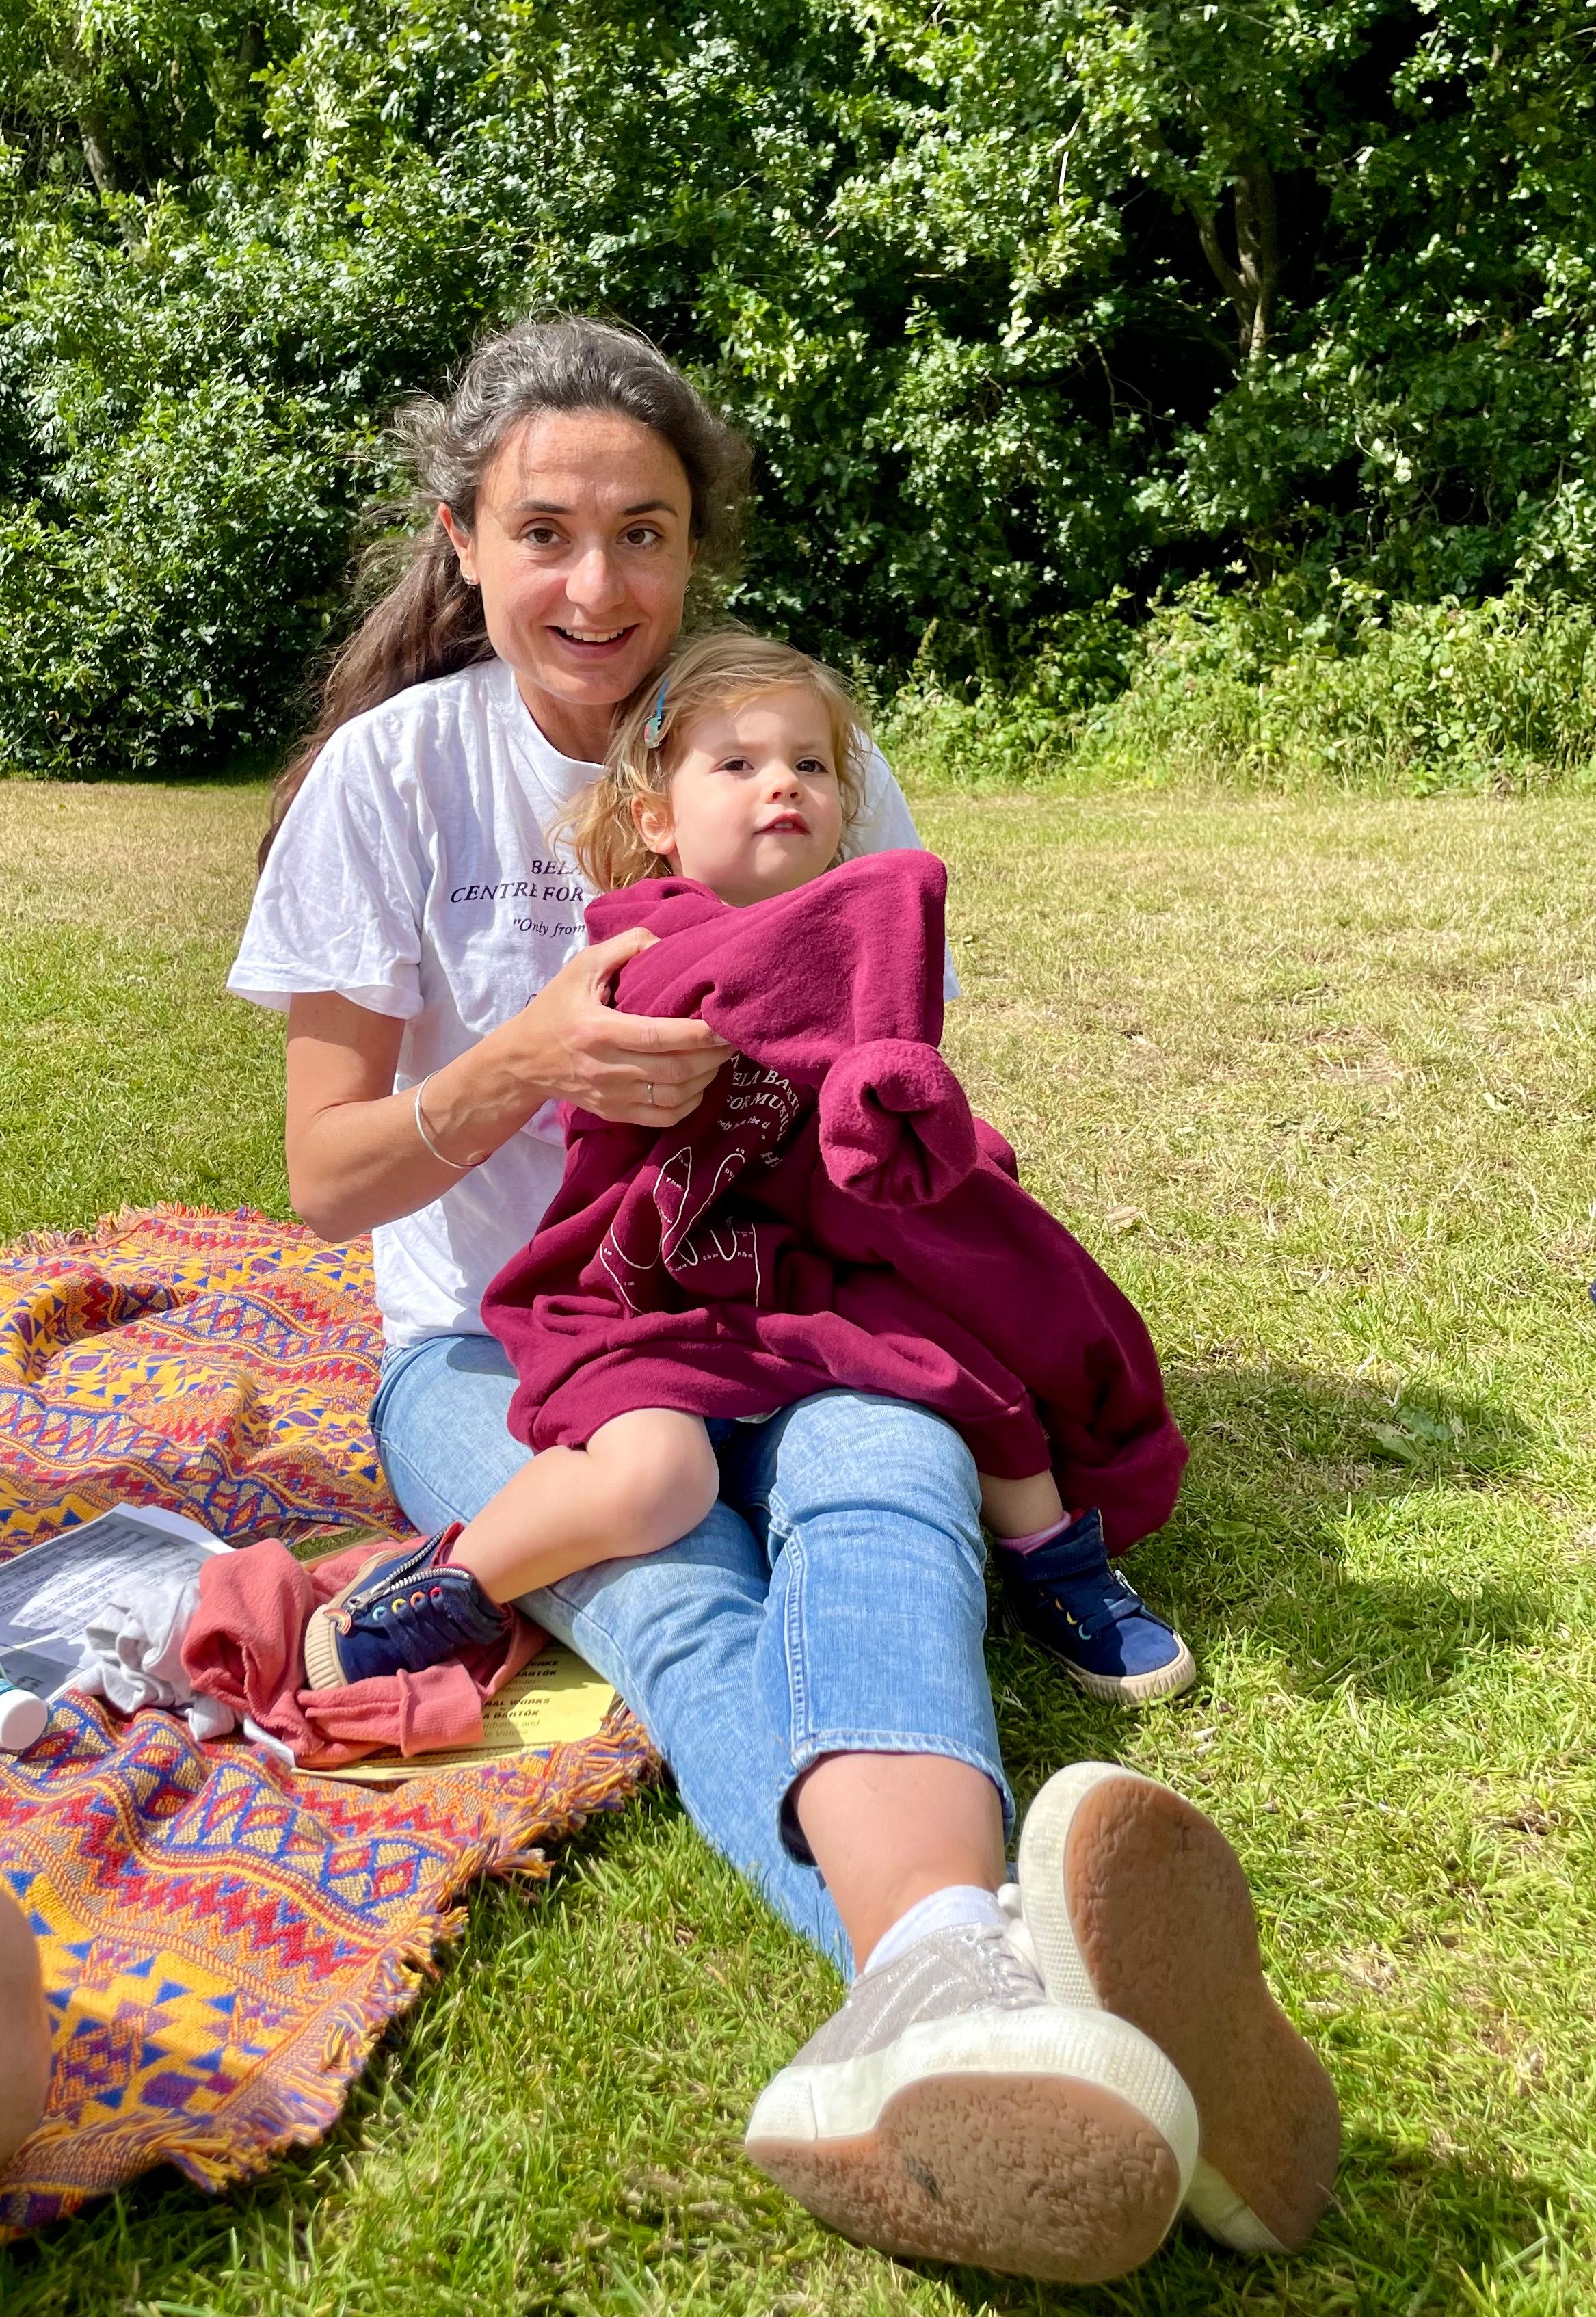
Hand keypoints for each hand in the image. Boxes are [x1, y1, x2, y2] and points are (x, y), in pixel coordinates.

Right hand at [502, 926, 733, 1126]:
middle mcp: (606, 1068)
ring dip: (705, 1080)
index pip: (658, 1037)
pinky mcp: (614, 1113)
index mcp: (598, 1030)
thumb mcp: (582, 966)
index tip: (724, 1025)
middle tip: (731, 1039)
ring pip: (674, 1098)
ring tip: (717, 1059)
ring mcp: (611, 1096)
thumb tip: (665, 943)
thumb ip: (624, 947)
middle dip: (711, 1057)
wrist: (523, 1059)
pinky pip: (663, 1118)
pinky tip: (698, 1083)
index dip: (698, 1035)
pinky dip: (689, 1103)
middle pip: (674, 1071)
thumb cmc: (557, 1007)